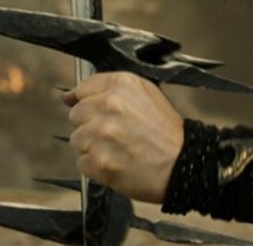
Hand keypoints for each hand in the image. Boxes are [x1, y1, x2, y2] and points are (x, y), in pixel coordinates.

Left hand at [61, 71, 184, 202]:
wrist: (184, 165)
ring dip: (93, 147)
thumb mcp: (145, 93)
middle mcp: (109, 106)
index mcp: (121, 85)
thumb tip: (68, 97)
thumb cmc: (166, 132)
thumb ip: (106, 88)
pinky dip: (96, 166)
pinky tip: (117, 163)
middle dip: (92, 126)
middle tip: (116, 135)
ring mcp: (102, 135)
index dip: (92, 104)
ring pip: (77, 139)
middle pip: (76, 115)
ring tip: (118, 150)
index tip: (101, 114)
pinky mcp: (99, 161)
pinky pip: (82, 163)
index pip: (83, 90)